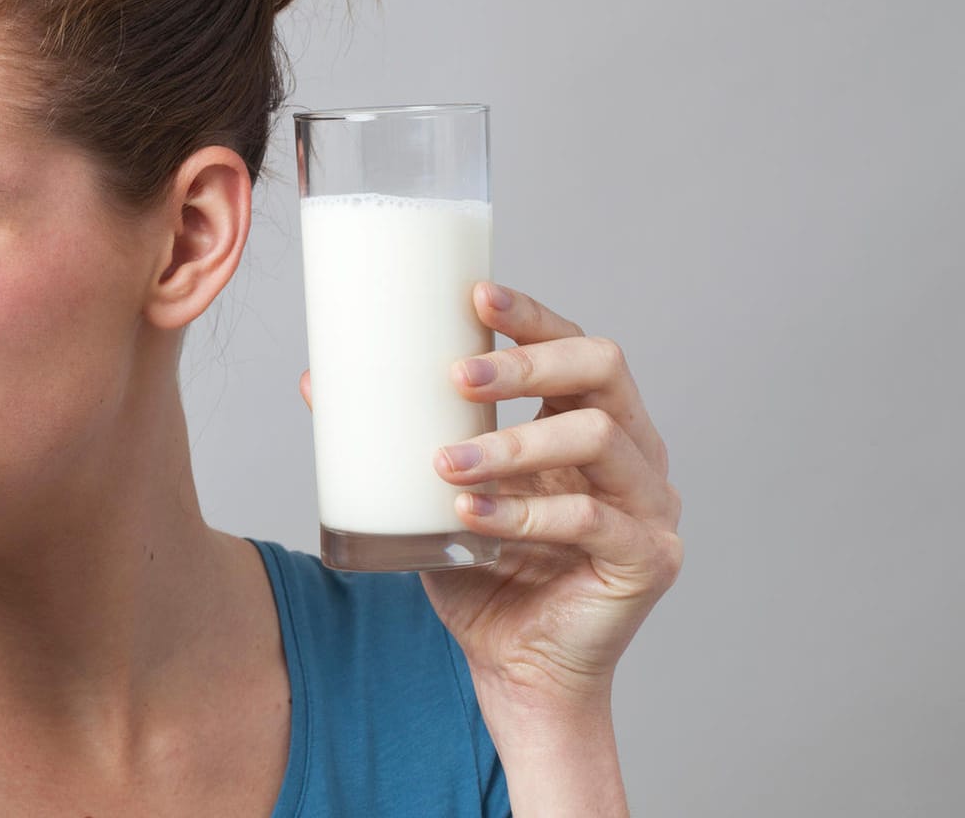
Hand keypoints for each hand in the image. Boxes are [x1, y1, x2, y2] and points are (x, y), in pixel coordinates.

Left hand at [298, 281, 681, 708]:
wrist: (513, 669)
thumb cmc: (480, 572)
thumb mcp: (434, 492)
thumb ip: (393, 439)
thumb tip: (314, 380)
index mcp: (591, 420)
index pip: (573, 345)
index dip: (530, 316)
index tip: (474, 294)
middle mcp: (634, 452)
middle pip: (602, 370)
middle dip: (527, 362)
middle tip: (456, 374)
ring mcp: (650, 504)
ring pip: (598, 438)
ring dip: (513, 443)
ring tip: (446, 463)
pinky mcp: (648, 558)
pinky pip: (591, 521)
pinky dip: (525, 514)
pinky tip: (470, 517)